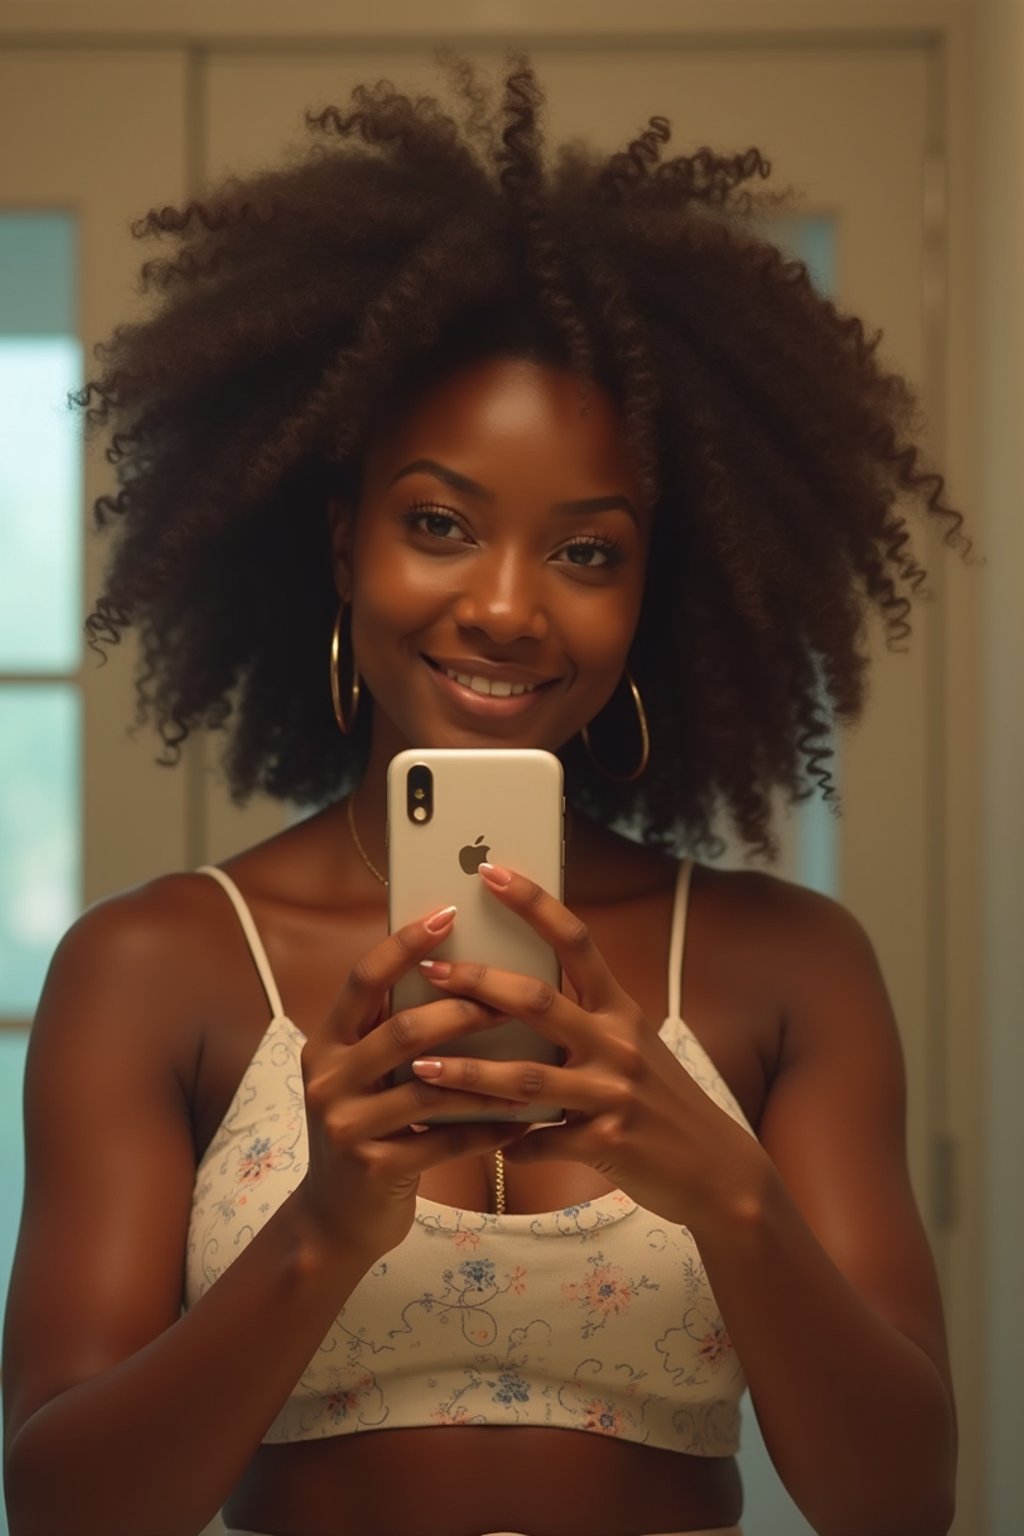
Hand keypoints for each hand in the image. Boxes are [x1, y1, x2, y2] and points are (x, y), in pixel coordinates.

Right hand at [296, 904, 527, 1262]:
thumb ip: (395, 1029)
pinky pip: (444, 1141)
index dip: (405, 943)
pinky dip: (488, 1128)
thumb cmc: (370, 1128)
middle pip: (403, 1029)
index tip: (448, 913)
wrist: (336, 1220)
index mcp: (327, 1042)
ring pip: (429, 1086)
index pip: (364, 978)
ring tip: (532, 1061)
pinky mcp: (373, 1168)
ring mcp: (347, 1126)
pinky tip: (523, 1121)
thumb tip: (465, 968)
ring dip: (487, 1073)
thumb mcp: (366, 1074)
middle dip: (464, 1010)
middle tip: (511, 998)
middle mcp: (328, 1078)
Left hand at [411, 864, 763, 1230]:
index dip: (533, 902)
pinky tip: (483, 1144)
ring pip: (526, 1077)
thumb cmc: (663, 1102)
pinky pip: (542, 1141)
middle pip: (538, 1001)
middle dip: (479, 983)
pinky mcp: (607, 1142)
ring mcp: (612, 1093)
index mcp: (621, 1009)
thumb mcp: (632, 1046)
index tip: (490, 872)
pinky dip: (510, 1144)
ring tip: (420, 1067)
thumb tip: (516, 997)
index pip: (575, 940)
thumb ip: (584, 1020)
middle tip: (432, 969)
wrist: (718, 1170)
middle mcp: (618, 1042)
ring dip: (468, 1072)